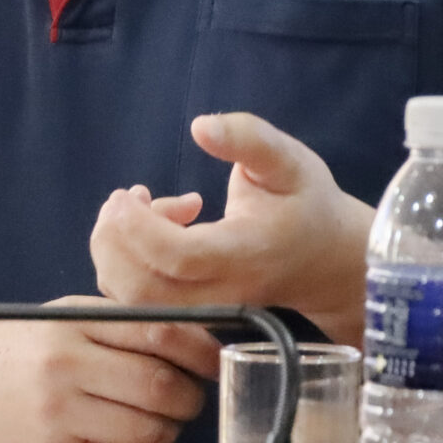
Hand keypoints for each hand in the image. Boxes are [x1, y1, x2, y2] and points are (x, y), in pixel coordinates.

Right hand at [0, 299, 218, 442]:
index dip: (200, 350)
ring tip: (163, 419)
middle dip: (190, 395)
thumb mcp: (57, 319)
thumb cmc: (8, 351)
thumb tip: (192, 338)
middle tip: (191, 394)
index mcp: (72, 322)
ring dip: (169, 429)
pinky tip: (132, 440)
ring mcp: (58, 413)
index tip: (215, 358)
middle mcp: (66, 364)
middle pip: (160, 385)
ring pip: (148, 429)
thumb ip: (117, 324)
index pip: (158, 332)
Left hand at [90, 112, 373, 344]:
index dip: (140, 227)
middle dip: (113, 241)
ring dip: (116, 251)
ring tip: (141, 206)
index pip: (178, 257)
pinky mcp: (192, 316)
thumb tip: (199, 127)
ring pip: (133, 302)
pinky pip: (139, 304)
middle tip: (124, 197)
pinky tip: (152, 229)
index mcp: (245, 255)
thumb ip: (247, 138)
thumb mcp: (289, 160)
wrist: (328, 262)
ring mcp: (205, 312)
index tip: (130, 193)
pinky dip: (125, 266)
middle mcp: (222, 293)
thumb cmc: (306, 204)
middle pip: (142, 291)